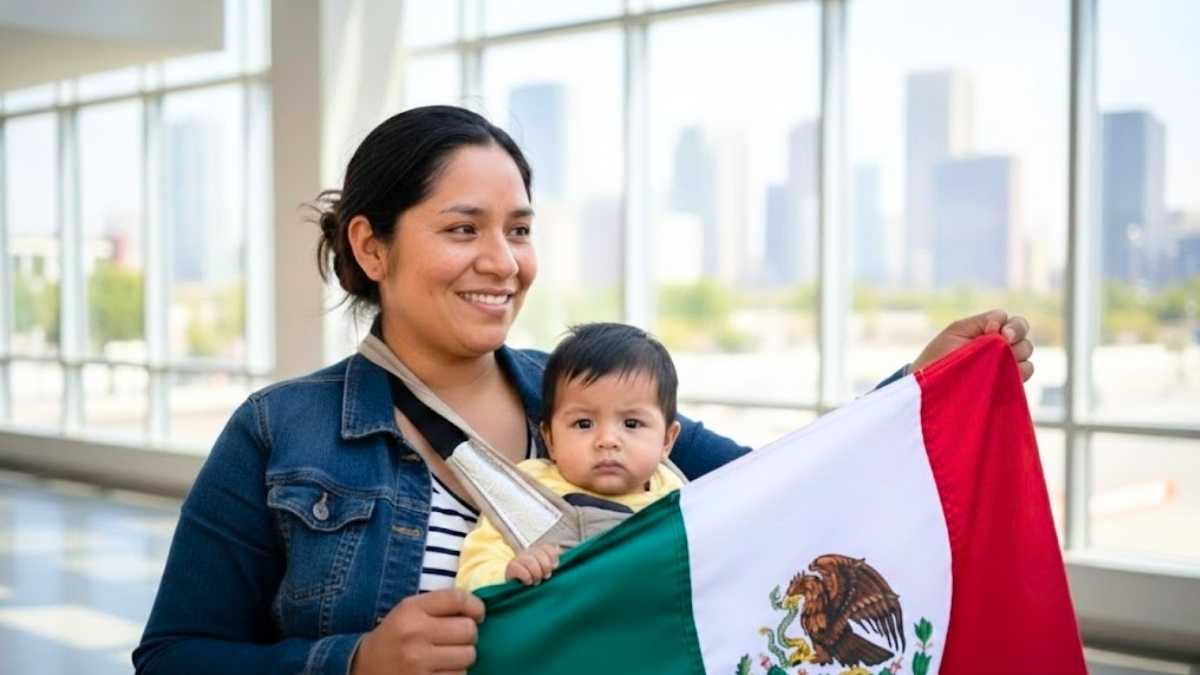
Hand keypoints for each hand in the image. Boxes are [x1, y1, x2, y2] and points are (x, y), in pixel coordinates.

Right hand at [351, 588, 484, 674]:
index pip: (457, 598)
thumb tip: (478, 609)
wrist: (363, 669)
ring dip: (462, 658)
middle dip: (467, 636)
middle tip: (455, 640)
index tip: (477, 614)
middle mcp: (415, 634)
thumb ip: (439, 605)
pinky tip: (440, 672)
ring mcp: (419, 663)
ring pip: (468, 656)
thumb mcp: (408, 612)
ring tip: (446, 658)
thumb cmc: (394, 637)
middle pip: (468, 630)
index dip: (475, 606)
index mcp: (411, 610)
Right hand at [505, 543, 560, 585]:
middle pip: (540, 553)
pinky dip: (527, 577)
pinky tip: (528, 582)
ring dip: (536, 574)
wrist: (517, 591)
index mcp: (538, 551)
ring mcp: (519, 558)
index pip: (547, 547)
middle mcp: (528, 552)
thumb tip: (558, 549)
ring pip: (530, 561)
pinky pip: (520, 569)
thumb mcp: (547, 571)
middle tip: (545, 576)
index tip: (553, 567)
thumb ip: (553, 562)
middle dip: (545, 567)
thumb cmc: (535, 581)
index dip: (552, 557)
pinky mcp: (511, 567)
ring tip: (536, 581)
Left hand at [911, 309, 1034, 380]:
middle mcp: (1001, 347)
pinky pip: (1025, 372)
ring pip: (1026, 352)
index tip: (993, 331)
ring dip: (1016, 352)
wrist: (931, 384)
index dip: (1009, 324)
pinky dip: (1018, 370)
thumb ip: (982, 321)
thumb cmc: (940, 355)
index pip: (1013, 322)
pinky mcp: (1007, 383)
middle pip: (1024, 334)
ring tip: (996, 360)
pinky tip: (1002, 372)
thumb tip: (1001, 327)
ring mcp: (1005, 365)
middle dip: (1016, 333)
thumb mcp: (957, 330)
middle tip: (1004, 340)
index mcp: (990, 331)